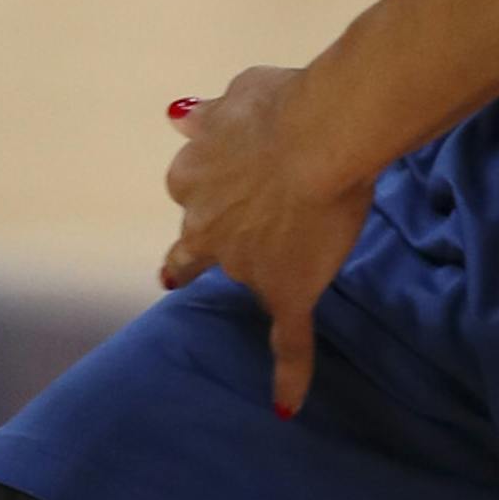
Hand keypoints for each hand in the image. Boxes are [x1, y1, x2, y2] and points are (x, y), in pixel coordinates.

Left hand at [162, 69, 374, 413]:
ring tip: (299, 249)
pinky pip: (286, 342)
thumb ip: (207, 117)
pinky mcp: (284, 293)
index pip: (191, 188)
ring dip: (262, 265)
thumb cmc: (280, 107)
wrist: (318, 138)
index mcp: (192, 177)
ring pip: (244, 275)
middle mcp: (206, 225)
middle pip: (200, 241)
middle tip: (225, 244)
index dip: (207, 190)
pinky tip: (286, 404)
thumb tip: (180, 117)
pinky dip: (287, 373)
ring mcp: (244, 265)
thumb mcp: (234, 95)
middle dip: (210, 242)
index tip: (209, 197)